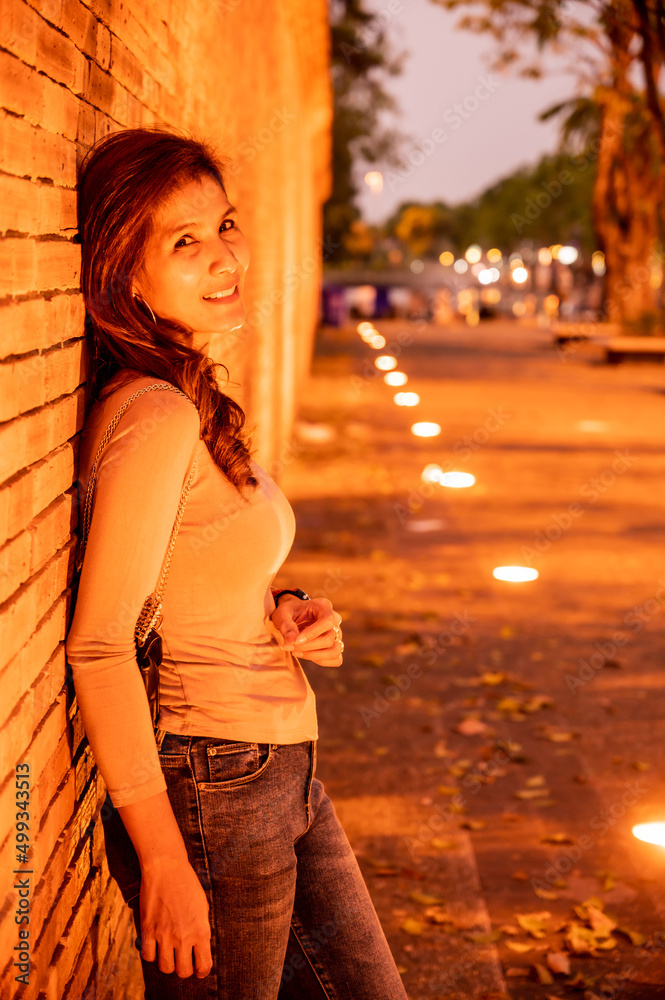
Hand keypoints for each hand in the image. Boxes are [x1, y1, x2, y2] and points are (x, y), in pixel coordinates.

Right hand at [138, 857, 211, 977]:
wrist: (167, 868)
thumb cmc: (187, 884)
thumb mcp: (202, 907)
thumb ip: (201, 929)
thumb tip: (199, 948)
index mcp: (201, 931)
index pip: (204, 965)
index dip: (202, 970)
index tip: (199, 968)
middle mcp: (183, 937)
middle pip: (183, 971)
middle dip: (184, 969)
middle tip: (183, 961)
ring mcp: (164, 935)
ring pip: (165, 968)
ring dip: (168, 964)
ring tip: (169, 954)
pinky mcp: (148, 930)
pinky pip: (148, 956)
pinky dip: (151, 954)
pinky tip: (155, 946)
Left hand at [270, 596, 343, 666]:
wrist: (293, 615)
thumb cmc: (289, 612)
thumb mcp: (282, 613)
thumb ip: (286, 625)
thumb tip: (292, 641)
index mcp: (324, 606)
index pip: (327, 620)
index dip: (313, 633)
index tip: (296, 641)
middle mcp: (335, 620)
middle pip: (329, 638)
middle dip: (307, 646)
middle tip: (288, 647)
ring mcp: (337, 634)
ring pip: (335, 651)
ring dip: (315, 656)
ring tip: (296, 652)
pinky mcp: (335, 646)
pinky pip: (336, 659)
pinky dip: (321, 661)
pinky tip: (305, 655)